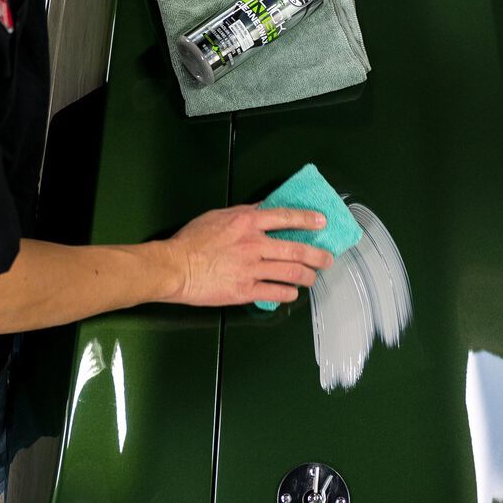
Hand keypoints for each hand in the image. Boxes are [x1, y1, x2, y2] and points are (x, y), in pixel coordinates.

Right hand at [162, 204, 332, 306]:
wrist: (175, 268)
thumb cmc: (192, 240)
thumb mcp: (218, 216)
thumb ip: (243, 213)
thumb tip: (263, 208)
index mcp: (247, 222)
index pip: (285, 217)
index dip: (307, 219)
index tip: (321, 222)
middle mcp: (254, 244)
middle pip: (296, 249)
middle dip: (317, 255)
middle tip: (327, 259)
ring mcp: (252, 269)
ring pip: (291, 273)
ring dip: (307, 276)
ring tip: (312, 278)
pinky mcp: (246, 290)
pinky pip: (276, 292)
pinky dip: (289, 293)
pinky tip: (292, 293)